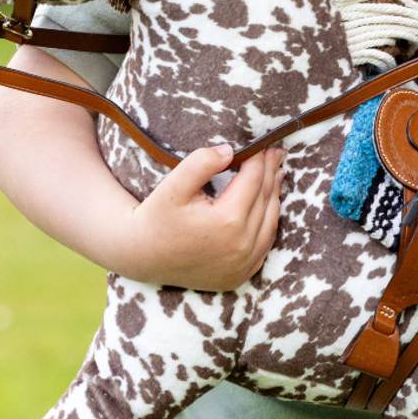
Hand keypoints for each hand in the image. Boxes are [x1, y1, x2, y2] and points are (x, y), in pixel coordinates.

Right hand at [122, 144, 284, 289]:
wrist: (140, 256)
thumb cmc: (155, 218)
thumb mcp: (173, 186)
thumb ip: (200, 162)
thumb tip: (230, 150)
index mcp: (228, 221)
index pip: (253, 180)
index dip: (259, 159)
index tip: (263, 143)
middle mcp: (242, 245)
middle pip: (265, 199)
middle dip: (270, 173)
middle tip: (276, 152)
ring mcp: (244, 264)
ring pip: (270, 221)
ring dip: (274, 196)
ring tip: (276, 173)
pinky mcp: (241, 274)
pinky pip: (264, 243)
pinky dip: (268, 221)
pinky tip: (267, 205)